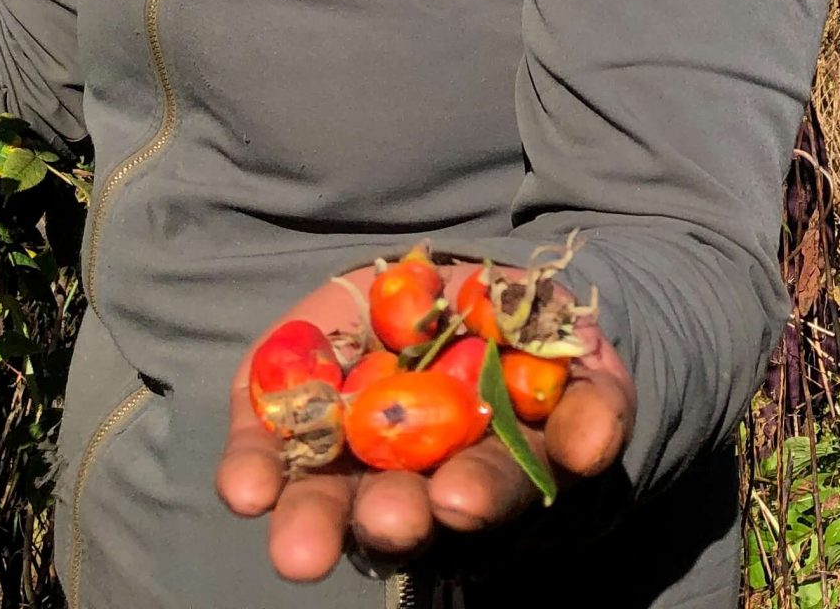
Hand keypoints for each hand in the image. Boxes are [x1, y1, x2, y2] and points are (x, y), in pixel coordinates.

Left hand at [215, 259, 634, 581]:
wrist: (458, 294)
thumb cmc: (534, 342)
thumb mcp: (580, 362)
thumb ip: (590, 406)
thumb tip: (592, 448)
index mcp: (485, 472)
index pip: (481, 494)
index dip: (473, 496)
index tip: (458, 500)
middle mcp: (411, 477)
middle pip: (397, 511)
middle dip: (390, 518)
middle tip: (387, 519)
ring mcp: (347, 445)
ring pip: (326, 490)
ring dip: (313, 514)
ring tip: (300, 545)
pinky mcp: (293, 402)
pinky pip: (269, 437)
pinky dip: (255, 462)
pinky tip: (246, 487)